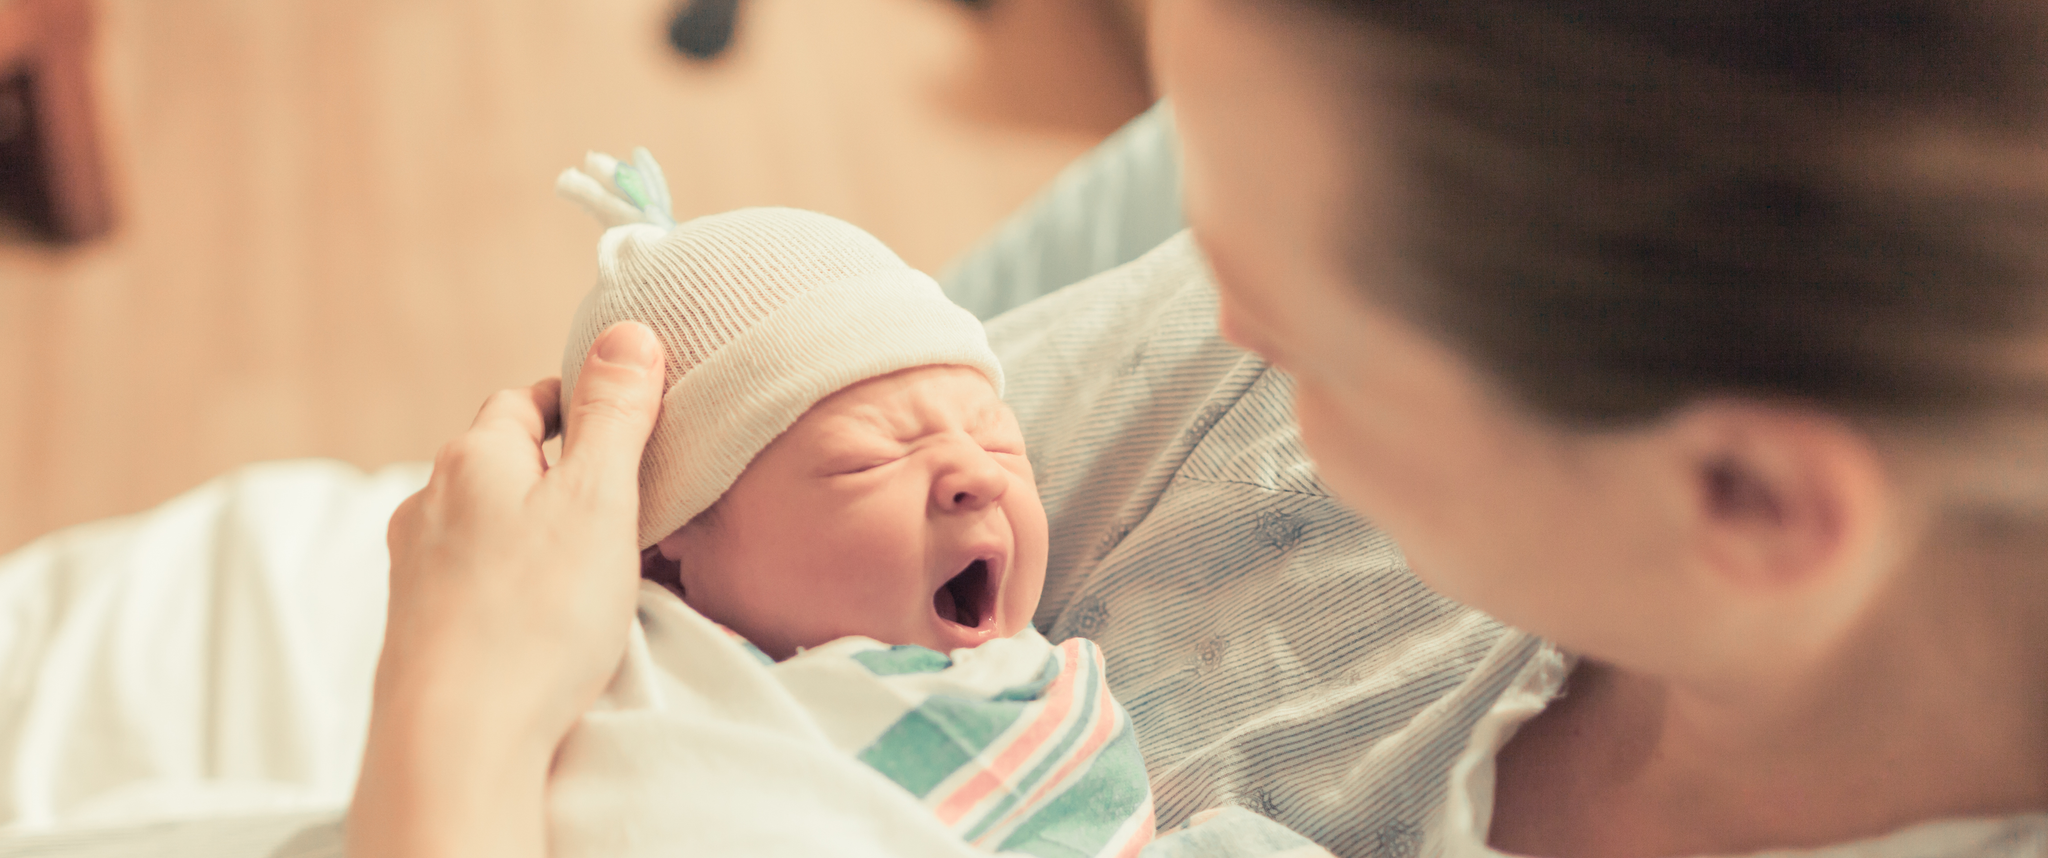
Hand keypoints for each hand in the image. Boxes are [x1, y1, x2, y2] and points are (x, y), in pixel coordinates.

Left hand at [349, 321, 664, 857]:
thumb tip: (626, 333)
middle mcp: (430, 501)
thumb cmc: (535, 615)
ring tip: (581, 558)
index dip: (572, 403)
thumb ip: (615, 415)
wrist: (458, 735)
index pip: (523, 400)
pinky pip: (469, 579)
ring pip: (480, 522)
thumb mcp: (599, 499)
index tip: (615, 418)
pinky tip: (537, 613)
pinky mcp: (417, 626)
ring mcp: (416, 567)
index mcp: (474, 456)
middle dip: (549, 467)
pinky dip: (505, 580)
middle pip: (497, 461)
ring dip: (525, 527)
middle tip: (611, 489)